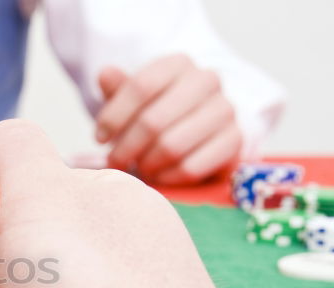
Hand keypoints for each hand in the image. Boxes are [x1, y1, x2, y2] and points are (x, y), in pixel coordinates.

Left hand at [96, 54, 241, 185]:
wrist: (197, 126)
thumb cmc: (156, 110)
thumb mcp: (133, 97)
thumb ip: (118, 88)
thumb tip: (106, 74)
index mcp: (178, 63)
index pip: (140, 87)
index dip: (114, 117)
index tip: (100, 138)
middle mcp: (206, 80)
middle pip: (153, 121)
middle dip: (126, 147)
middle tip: (115, 160)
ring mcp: (224, 110)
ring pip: (171, 146)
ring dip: (146, 163)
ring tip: (137, 167)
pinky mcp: (234, 140)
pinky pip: (192, 167)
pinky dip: (168, 176)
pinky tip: (158, 175)